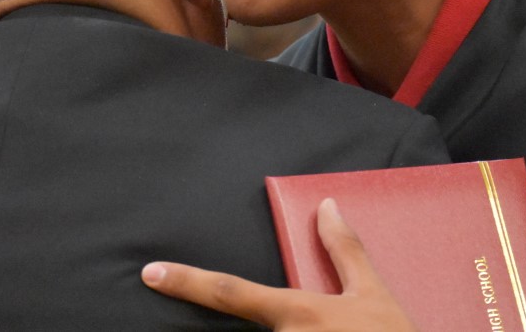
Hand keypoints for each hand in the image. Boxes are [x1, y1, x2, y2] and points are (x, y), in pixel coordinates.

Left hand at [142, 198, 418, 330]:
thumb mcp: (373, 293)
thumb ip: (344, 250)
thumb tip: (326, 206)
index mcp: (298, 314)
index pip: (231, 293)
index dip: (188, 283)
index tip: (152, 274)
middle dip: (235, 321)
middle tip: (268, 310)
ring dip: (280, 329)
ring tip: (323, 325)